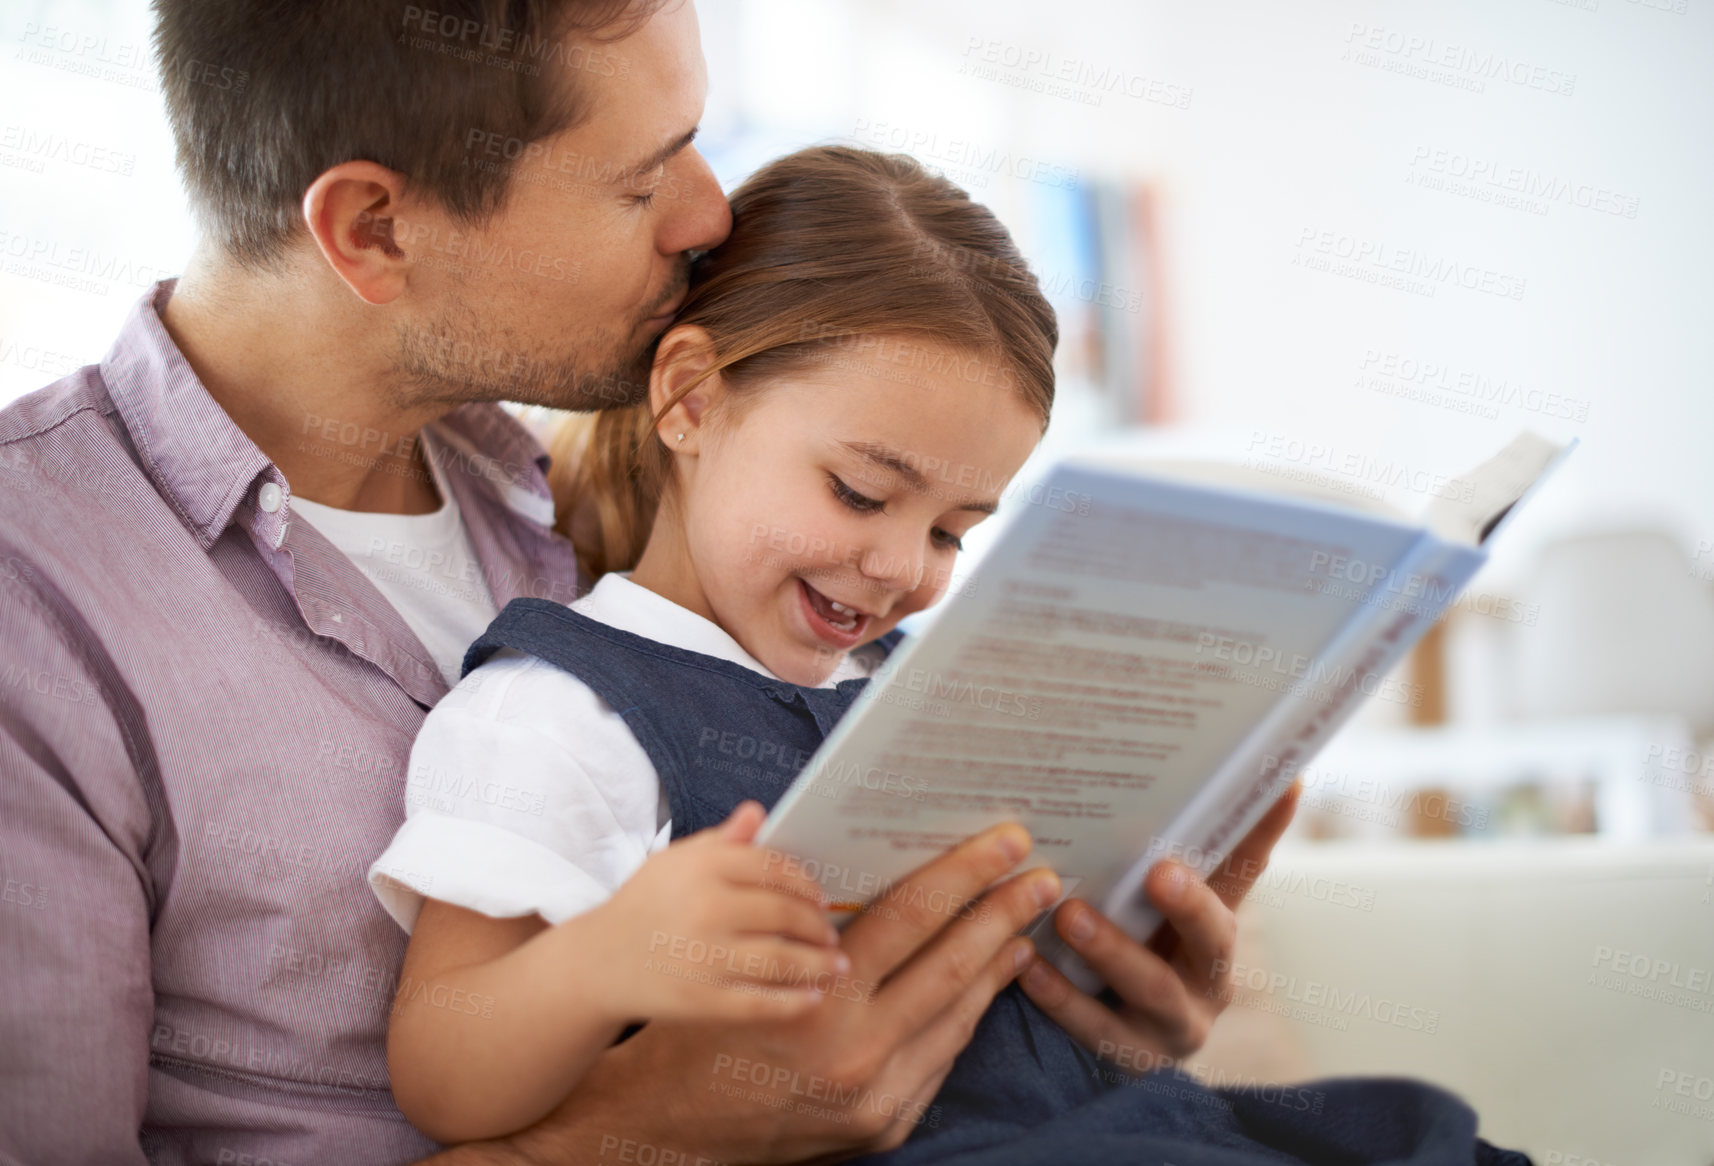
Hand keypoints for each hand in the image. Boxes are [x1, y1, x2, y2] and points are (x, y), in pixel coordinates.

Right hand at [498, 821, 1059, 1164]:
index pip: (909, 916)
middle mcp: (856, 1050)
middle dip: (1003, 912)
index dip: (963, 872)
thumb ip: (780, 894)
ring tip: (1025, 925)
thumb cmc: (688, 1031)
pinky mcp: (884, 1126)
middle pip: (951, 963)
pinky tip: (984, 984)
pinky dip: (967, 1015)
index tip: (1005, 843)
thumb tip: (818, 828)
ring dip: (997, 964)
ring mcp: (876, 1096)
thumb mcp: (727, 955)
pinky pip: (941, 1059)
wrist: (659, 1134)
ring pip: (957, 1014)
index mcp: (817, 995)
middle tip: (1043, 875)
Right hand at [586, 801, 845, 1022]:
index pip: (772, 867)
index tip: (820, 897)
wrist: (599, 962)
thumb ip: (721, 840)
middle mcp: (706, 908)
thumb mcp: (675, 863)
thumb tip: (758, 812)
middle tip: (831, 933)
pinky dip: (794, 1001)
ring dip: (818, 963)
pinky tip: (814, 997)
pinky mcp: (702, 1000)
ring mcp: (704, 957)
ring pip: (781, 959)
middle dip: (816, 925)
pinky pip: (761, 1002)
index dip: (804, 883)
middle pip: (783, 913)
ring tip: (837, 965)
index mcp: (701, 867)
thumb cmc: (647, 905)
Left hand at [1017, 783, 1300, 1070]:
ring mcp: (1173, 1024)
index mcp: (1217, 927)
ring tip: (1070, 914)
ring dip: (1113, 951)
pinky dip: (1062, 998)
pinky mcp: (1130, 1059)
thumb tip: (1213, 774)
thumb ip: (1168, 848)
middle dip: (1189, 905)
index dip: (1263, 830)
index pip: (1247, 870)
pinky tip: (1028, 968)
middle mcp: (1209, 978)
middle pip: (1214, 939)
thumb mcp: (1154, 901)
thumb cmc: (1133, 948)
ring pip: (1153, 990)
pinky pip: (1097, 1030)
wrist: (1110, 1043)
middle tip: (1158, 872)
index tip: (1284, 782)